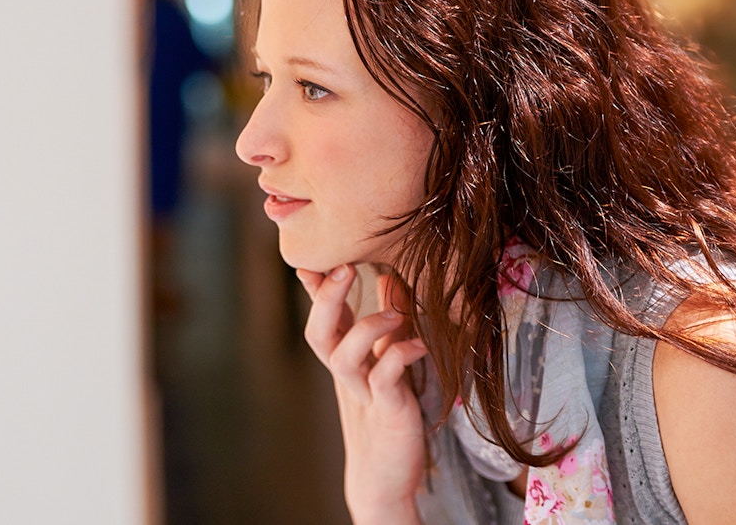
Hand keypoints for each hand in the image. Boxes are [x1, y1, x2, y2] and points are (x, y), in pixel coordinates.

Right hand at [298, 264, 428, 524]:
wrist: (386, 478)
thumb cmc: (386, 414)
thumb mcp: (383, 362)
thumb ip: (385, 324)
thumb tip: (389, 278)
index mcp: (344, 360)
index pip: (322, 317)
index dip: (316, 287)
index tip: (316, 256)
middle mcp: (347, 375)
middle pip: (319, 333)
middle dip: (328, 298)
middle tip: (343, 266)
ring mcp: (363, 394)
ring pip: (343, 357)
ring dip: (366, 328)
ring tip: (395, 314)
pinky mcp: (388, 412)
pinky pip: (385, 380)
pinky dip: (400, 357)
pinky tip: (420, 345)